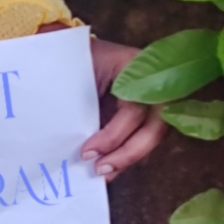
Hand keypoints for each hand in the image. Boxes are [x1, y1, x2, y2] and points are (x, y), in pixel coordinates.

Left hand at [84, 37, 166, 178]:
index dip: (113, 134)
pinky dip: (125, 154)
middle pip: (155, 127)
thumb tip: (83, 147)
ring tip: (102, 173)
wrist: (69, 49)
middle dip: (128, 153)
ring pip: (151, 136)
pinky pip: (140, 137)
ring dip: (128, 157)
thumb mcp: (78, 75)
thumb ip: (83, 104)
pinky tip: (108, 167)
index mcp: (137, 67)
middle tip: (100, 169)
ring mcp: (149, 98)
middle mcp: (151, 83)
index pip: (135, 108)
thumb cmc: (72, 59)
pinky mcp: (140, 112)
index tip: (87, 152)